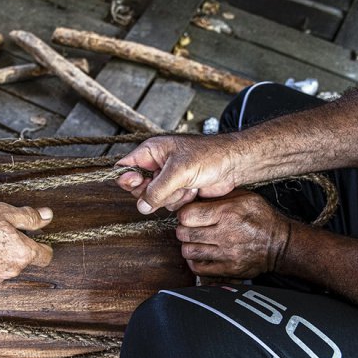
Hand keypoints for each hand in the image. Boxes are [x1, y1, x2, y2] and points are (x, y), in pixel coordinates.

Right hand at [0, 202, 53, 285]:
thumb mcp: (6, 212)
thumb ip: (30, 217)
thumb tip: (48, 216)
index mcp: (23, 253)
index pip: (46, 256)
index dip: (43, 245)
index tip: (34, 236)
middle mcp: (12, 270)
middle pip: (25, 260)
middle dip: (20, 247)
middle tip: (4, 230)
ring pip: (7, 266)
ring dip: (3, 255)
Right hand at [116, 134, 239, 213]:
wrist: (233, 165)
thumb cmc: (208, 157)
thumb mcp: (178, 172)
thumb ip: (156, 190)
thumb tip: (142, 206)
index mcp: (151, 152)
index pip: (125, 167)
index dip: (127, 178)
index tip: (139, 182)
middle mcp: (156, 165)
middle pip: (138, 187)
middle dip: (154, 192)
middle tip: (170, 186)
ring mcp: (167, 179)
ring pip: (154, 199)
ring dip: (171, 197)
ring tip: (187, 184)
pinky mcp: (178, 191)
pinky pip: (168, 204)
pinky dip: (181, 201)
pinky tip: (194, 190)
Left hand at [175, 190, 289, 278]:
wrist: (281, 244)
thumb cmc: (261, 217)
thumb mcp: (244, 197)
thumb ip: (218, 195)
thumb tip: (194, 194)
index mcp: (227, 213)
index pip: (187, 215)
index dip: (184, 214)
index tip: (189, 214)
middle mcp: (225, 234)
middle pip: (184, 233)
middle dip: (183, 229)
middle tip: (190, 228)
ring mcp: (226, 254)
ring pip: (188, 251)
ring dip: (188, 245)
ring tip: (196, 241)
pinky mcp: (228, 269)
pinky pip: (198, 268)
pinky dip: (194, 261)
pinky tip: (201, 254)